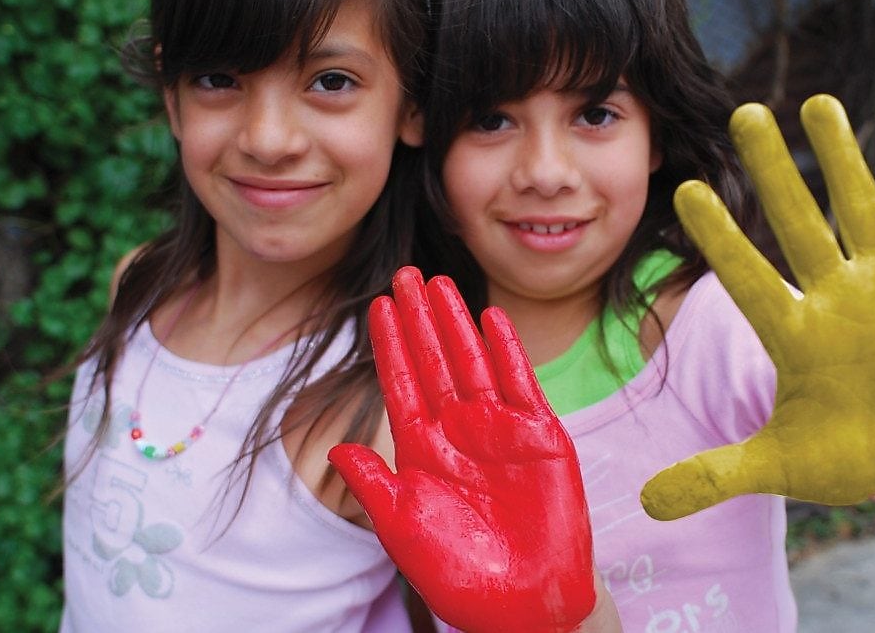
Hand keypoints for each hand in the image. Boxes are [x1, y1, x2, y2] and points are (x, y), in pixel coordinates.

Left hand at [329, 267, 595, 631]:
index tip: (377, 305)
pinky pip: (520, 384)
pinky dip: (507, 351)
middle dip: (419, 318)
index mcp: (422, 448)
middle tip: (405, 274)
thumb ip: (372, 482)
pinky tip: (490, 318)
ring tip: (440, 283)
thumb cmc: (458, 574)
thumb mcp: (402, 528)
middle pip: (434, 360)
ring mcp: (500, 430)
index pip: (400, 383)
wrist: (522, 604)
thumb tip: (335, 446)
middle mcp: (459, 430)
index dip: (389, 344)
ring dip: (456, 323)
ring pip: (472, 361)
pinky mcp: (539, 437)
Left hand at [641, 94, 874, 518]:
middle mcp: (834, 299)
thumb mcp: (779, 468)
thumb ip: (716, 475)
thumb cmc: (842, 456)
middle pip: (800, 223)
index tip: (685, 189)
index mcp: (793, 335)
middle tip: (742, 111)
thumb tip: (647, 506)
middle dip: (774, 170)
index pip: (748, 276)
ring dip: (843, 160)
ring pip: (860, 211)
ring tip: (817, 104)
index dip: (720, 236)